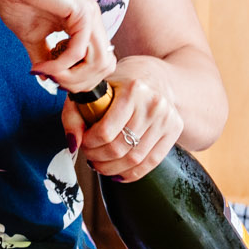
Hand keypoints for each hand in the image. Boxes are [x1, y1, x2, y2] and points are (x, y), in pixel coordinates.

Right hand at [0, 0, 114, 92]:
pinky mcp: (82, 13)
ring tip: (49, 74)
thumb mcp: (34, 38)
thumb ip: (45, 58)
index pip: (99, 63)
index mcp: (86, 25)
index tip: (54, 81)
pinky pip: (79, 50)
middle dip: (78, 82)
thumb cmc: (18, 1)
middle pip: (104, 66)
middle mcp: (94, 20)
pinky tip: (45, 65)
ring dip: (71, 75)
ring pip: (97, 62)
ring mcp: (91, 15)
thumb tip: (47, 80)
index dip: (80, 79)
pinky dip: (62, 64)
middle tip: (53, 81)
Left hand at [64, 56, 182, 181]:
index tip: (83, 143)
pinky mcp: (175, 129)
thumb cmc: (117, 83)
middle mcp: (153, 104)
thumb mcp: (92, 90)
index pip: (105, 131)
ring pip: (135, 158)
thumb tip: (74, 144)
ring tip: (101, 165)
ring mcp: (167, 118)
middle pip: (120, 147)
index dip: (89, 144)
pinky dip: (132, 173)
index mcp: (132, 90)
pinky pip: (152, 161)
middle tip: (89, 156)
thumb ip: (74, 114)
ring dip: (112, 168)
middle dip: (98, 158)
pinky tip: (118, 173)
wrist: (152, 76)